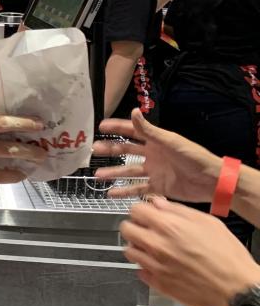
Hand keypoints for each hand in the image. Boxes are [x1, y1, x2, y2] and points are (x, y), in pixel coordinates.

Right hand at [94, 108, 221, 201]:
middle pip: (126, 151)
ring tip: (98, 176)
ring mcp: (154, 171)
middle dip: (110, 150)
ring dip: (114, 173)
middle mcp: (152, 155)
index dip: (116, 128)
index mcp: (156, 141)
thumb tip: (134, 111)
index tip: (100, 126)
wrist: (211, 181)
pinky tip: (112, 194)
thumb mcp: (170, 141)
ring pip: (128, 171)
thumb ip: (149, 130)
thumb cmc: (193, 157)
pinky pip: (138, 188)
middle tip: (93, 150)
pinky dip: (125, 191)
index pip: (132, 131)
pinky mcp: (158, 186)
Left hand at [121, 198, 259, 305]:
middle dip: (135, 226)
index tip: (147, 214)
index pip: (135, 210)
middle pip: (126, 229)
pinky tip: (159, 265)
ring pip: (129, 251)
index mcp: (169, 227)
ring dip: (138, 247)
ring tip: (152, 248)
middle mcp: (157, 245)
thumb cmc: (228, 257)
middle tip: (146, 230)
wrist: (238, 290)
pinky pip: (140, 271)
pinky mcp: (158, 284)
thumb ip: (178, 210)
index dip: (141, 210)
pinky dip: (146, 267)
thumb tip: (158, 203)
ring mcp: (155, 266)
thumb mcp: (208, 223)